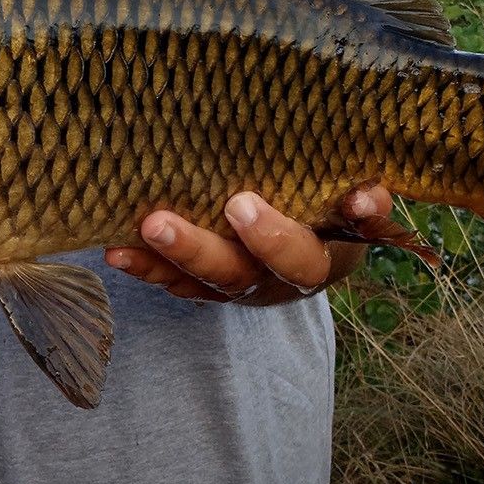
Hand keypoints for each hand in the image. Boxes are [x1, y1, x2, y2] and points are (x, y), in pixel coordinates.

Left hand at [104, 184, 392, 306]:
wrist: (324, 229)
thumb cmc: (340, 201)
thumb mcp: (360, 199)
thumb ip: (366, 199)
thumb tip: (368, 197)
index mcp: (321, 260)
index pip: (299, 259)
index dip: (274, 239)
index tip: (240, 204)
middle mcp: (277, 283)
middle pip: (238, 275)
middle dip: (197, 250)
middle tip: (160, 221)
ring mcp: (241, 286)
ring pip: (201, 282)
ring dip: (163, 258)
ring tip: (132, 232)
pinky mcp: (209, 285)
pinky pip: (174, 281)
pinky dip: (146, 267)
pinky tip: (115, 250)